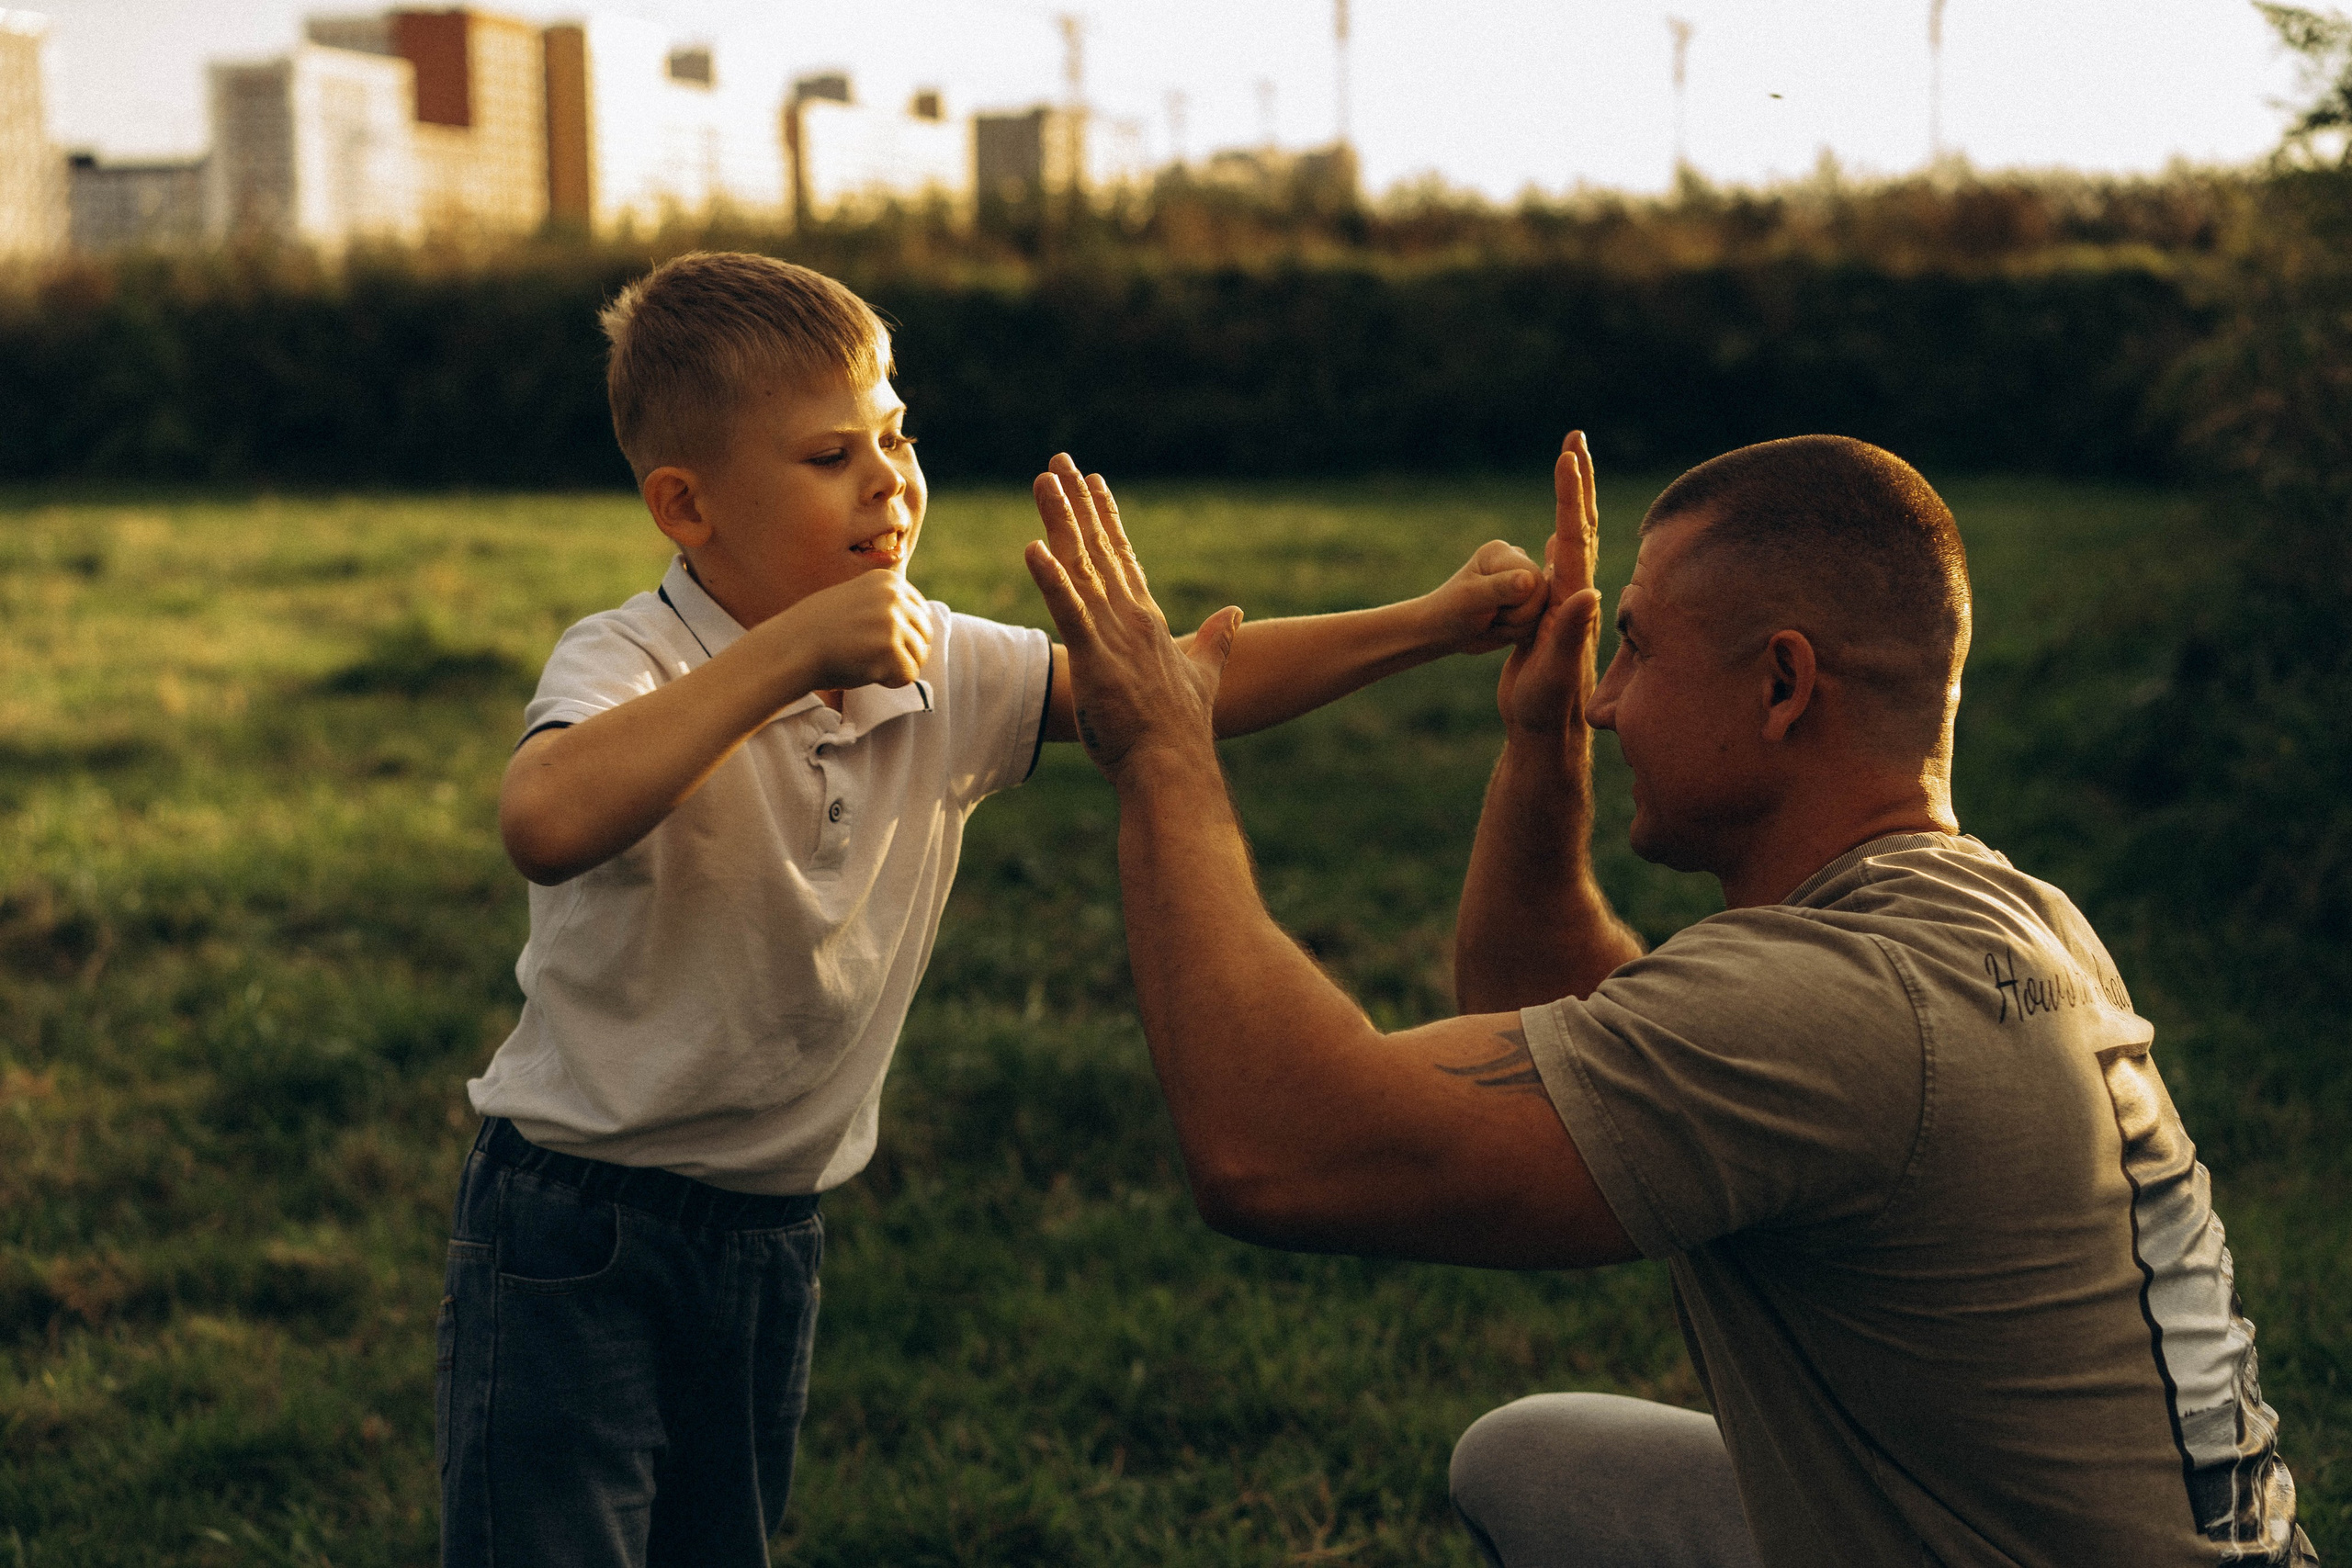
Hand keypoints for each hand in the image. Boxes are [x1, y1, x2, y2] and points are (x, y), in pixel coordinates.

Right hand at [765, 569, 933, 692]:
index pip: (920, 613)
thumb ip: (887, 607)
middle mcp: (894, 596)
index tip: (875, 639)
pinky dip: (890, 681)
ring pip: (920, 655)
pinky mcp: (889, 649)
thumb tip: (927, 637)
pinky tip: (866, 673)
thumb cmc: (820, 630)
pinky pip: (909, 675)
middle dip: (904, 651)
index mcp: (888, 581)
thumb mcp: (856, 600)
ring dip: (896, 666)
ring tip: (866, 662)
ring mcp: (892, 621)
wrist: (792, 647)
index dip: (902, 633)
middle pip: (924, 634)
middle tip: (872, 656)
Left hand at [1023, 454, 1240, 782]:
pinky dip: (1051, 579)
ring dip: (1060, 522)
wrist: (1174, 765)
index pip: (1122, 555)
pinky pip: (1068, 611)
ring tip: (1043, 482)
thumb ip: (1216, 640)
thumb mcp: (1203, 675)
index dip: (1105, 516)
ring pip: (1080, 566)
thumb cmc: (1181, 729)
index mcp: (1147, 619)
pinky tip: (1032, 549)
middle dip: (1076, 502)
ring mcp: (1113, 634)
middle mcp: (1131, 616)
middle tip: (1056, 461)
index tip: (1092, 481)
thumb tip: (1235, 612)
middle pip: (1097, 547)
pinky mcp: (1095, 657)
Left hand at [1423, 539, 1546, 655]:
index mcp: (1503, 553)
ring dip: (1515, 628)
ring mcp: (1525, 585)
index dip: (1519, 604)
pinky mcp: (1528, 604)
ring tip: (1491, 622)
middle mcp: (1519, 564)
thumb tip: (1529, 579)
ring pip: (1542, 614)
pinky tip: (1500, 628)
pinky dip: (1519, 634)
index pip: (1534, 580)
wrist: (1442, 632)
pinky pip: (1540, 624)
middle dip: (1517, 618)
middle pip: (1543, 597)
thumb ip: (1500, 587)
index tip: (1490, 608)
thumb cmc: (1450, 612)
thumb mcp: (1471, 599)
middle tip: (1490, 618)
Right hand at [1496, 431, 1603, 735]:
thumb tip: (1586, 593)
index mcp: (1574, 601)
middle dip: (1577, 482)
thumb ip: (1568, 635)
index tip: (1567, 455)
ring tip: (1571, 465)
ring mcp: (1569, 603)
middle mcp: (1577, 594)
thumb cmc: (1546, 709)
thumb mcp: (1553, 673)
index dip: (1569, 495)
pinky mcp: (1558, 614)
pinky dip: (1561, 535)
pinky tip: (1561, 531)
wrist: (1547, 733)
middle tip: (1575, 438)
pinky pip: (1563, 564)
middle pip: (1579, 527)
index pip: (1573, 537)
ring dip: (1571, 500)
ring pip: (1573, 540)